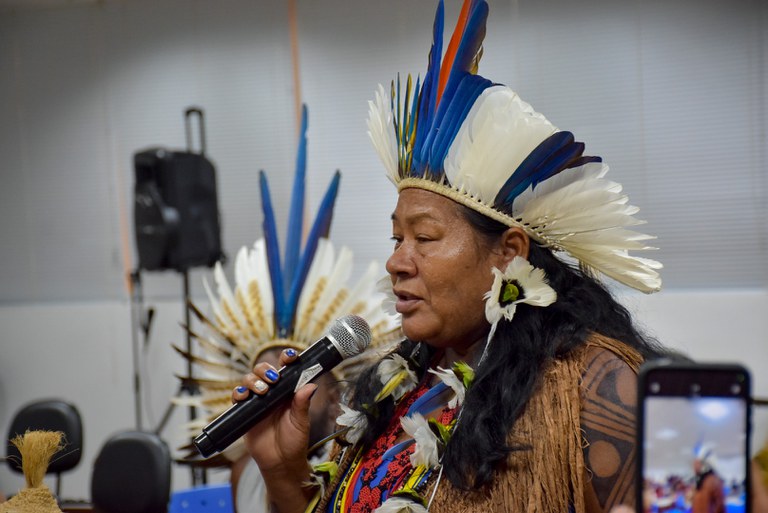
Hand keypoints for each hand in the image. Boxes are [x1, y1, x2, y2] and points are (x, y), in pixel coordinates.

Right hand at [231, 348, 314, 483]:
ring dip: (253, 380)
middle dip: (266, 369)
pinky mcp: (244, 411)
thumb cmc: (294, 441)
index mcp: (288, 391)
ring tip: (262, 391)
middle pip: (263, 370)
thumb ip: (303, 404)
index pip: (286, 368)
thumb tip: (311, 385)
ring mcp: (257, 401)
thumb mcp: (301, 422)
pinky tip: (243, 396)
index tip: (290, 357)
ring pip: (250, 379)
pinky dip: (238, 393)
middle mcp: (272, 392)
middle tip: (273, 379)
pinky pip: (237, 397)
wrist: (280, 462)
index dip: (287, 358)